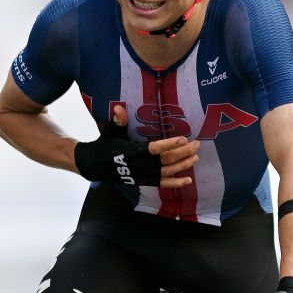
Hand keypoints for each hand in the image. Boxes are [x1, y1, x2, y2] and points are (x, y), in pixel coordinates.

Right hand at [74, 105, 200, 187]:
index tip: (184, 138)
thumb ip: (118, 120)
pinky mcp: (143, 181)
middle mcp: (140, 165)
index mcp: (134, 151)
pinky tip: (188, 180)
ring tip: (196, 158)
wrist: (95, 165)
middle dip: (183, 153)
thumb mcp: (111, 131)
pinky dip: (175, 183)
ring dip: (182, 165)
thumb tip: (119, 108)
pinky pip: (162, 184)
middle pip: (166, 160)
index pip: (155, 148)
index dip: (170, 144)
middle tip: (197, 145)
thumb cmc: (105, 144)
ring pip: (167, 172)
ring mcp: (143, 175)